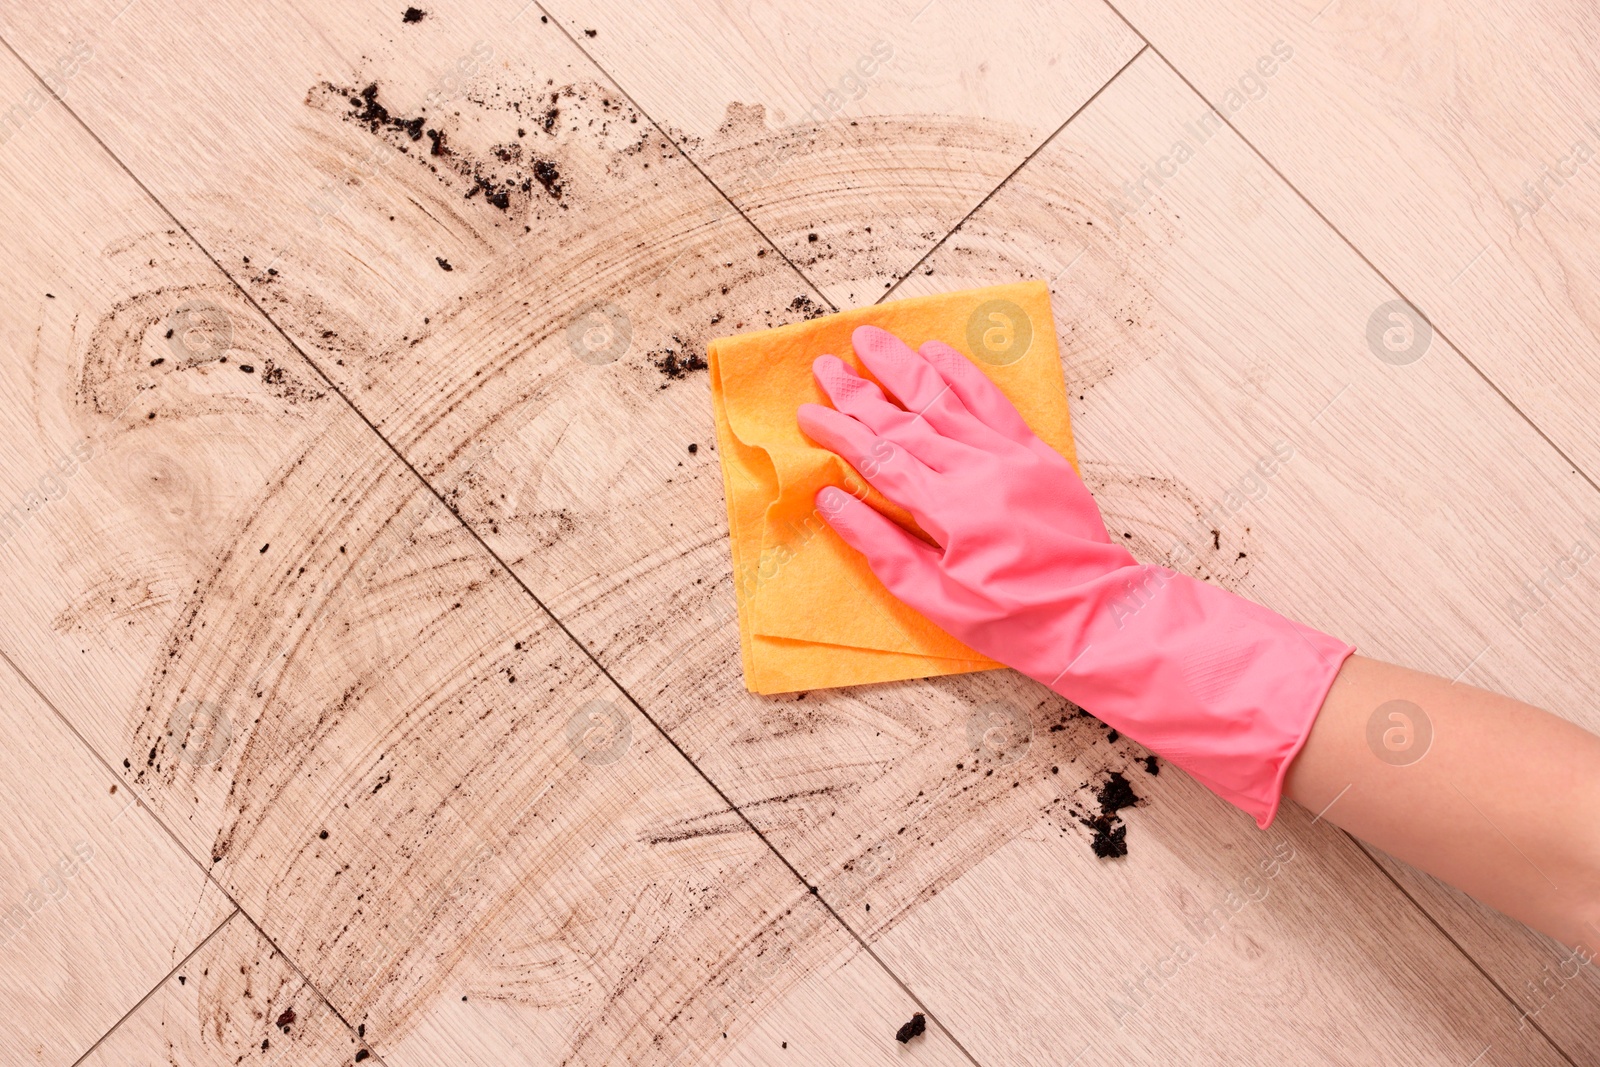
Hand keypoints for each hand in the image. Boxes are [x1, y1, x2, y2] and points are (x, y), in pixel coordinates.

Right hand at [799, 325, 1352, 827]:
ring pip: (945, 399)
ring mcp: (1008, 456)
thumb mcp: (935, 598)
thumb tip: (831, 500)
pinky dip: (962, 375)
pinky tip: (936, 354)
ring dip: (903, 367)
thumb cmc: (1012, 619)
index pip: (879, 458)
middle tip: (823, 366)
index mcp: (948, 510)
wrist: (1094, 614)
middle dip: (859, 392)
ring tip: (869, 339)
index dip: (838, 432)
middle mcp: (976, 471)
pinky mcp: (1034, 453)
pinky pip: (992, 403)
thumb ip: (881, 545)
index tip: (806, 414)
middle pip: (906, 420)